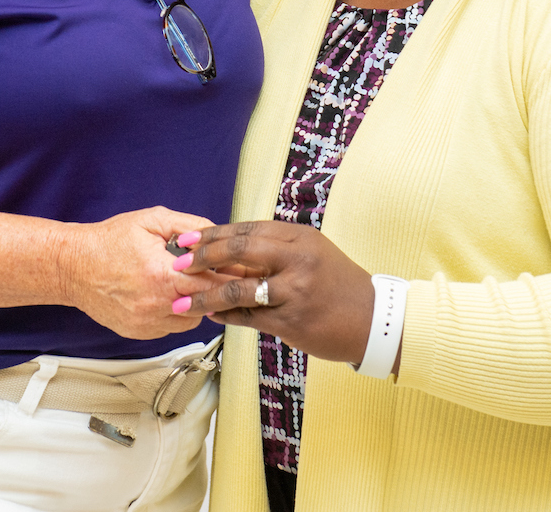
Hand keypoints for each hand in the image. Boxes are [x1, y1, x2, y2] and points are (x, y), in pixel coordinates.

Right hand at [58, 207, 238, 340]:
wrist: (72, 266)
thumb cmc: (108, 241)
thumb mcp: (151, 220)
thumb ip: (189, 225)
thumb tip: (216, 233)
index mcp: (162, 276)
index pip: (213, 284)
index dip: (229, 277)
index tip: (241, 271)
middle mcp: (156, 305)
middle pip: (206, 305)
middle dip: (217, 290)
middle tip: (223, 277)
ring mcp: (147, 323)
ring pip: (191, 319)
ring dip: (197, 303)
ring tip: (190, 284)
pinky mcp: (139, 332)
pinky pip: (172, 327)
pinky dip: (177, 313)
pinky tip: (169, 295)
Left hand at [169, 221, 376, 365]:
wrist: (373, 319)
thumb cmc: (338, 286)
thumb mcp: (311, 255)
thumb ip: (275, 250)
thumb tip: (230, 249)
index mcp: (299, 238)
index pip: (247, 229)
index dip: (213, 234)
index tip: (187, 239)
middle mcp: (297, 259)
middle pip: (239, 250)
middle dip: (203, 256)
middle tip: (177, 264)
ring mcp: (295, 290)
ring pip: (238, 288)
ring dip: (205, 295)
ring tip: (182, 299)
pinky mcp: (292, 321)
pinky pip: (249, 317)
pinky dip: (225, 316)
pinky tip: (211, 316)